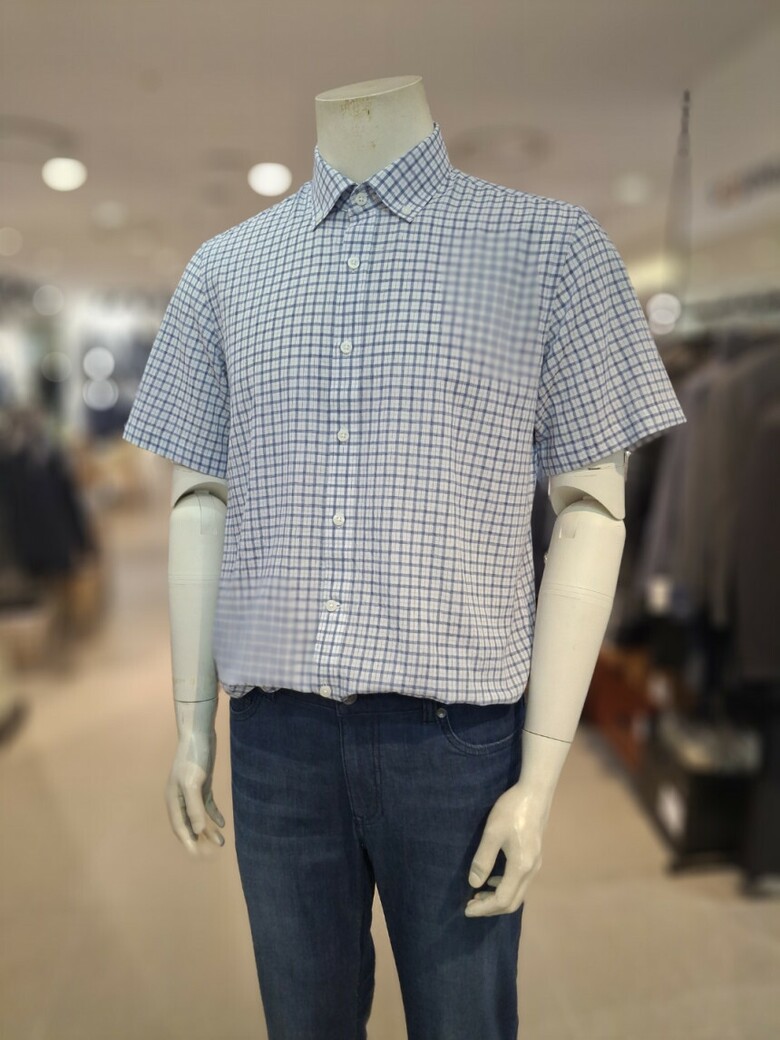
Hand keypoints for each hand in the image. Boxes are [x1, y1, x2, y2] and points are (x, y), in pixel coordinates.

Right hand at [165, 722, 225, 855]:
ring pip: (199, 817)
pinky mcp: (202, 785)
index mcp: (173, 800)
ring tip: (220, 842)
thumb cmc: (194, 758)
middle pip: (188, 825)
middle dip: (198, 839)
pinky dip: (214, 815)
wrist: (199, 734)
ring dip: (208, 829)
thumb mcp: (193, 783)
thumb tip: (197, 830)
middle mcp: (180, 798)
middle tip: (210, 853)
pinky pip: (207, 805)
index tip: (197, 856)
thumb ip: (194, 807)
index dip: (188, 842)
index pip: (180, 827)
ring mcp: (191, 792)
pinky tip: (222, 824)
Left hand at [464, 783, 546, 916]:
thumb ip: (483, 860)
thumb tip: (473, 884)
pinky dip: (505, 887)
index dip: (484, 909)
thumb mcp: (492, 833)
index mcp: (520, 867)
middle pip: (512, 902)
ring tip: (478, 895)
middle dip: (490, 908)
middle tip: (470, 905)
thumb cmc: (511, 811)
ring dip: (498, 898)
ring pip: (518, 893)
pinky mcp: (534, 857)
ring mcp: (535, 864)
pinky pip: (520, 882)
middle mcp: (531, 871)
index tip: (466, 909)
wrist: (535, 793)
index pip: (502, 900)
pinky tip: (493, 879)